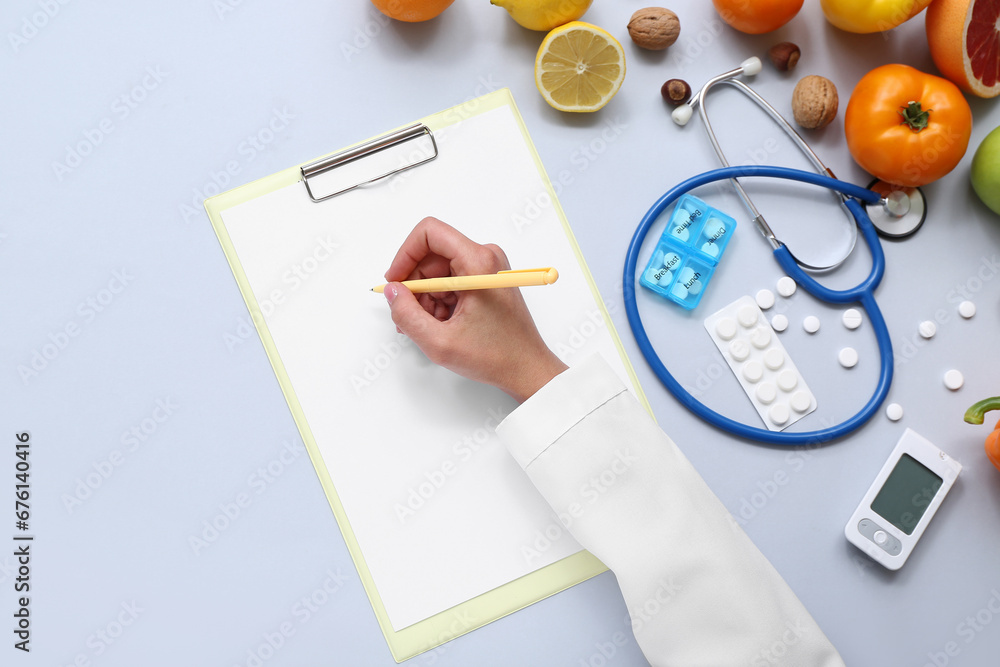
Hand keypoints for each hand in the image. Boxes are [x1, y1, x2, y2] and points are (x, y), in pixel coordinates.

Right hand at [383, 217, 566, 402]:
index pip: (429, 232)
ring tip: (431, 328)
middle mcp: (484, 257)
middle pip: (430, 255)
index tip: (395, 283)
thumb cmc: (496, 356)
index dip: (405, 255)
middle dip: (415, 287)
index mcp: (478, 262)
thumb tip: (391, 291)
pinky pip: (449, 281)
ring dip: (426, 299)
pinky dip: (439, 302)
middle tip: (411, 317)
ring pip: (437, 271)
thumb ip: (406, 315)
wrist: (526, 368)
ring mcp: (486, 267)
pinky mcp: (485, 279)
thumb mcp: (440, 342)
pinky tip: (443, 325)